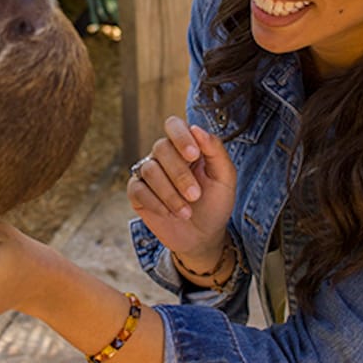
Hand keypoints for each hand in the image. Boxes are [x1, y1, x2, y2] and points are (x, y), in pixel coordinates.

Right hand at [127, 117, 235, 259]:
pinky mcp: (137, 192)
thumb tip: (196, 128)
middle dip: (179, 174)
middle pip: (161, 148)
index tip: (193, 155)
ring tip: (186, 212)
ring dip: (170, 193)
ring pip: (149, 169)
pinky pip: (137, 189)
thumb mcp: (225, 178)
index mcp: (185, 145)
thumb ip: (215, 150)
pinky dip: (155, 203)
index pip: (174, 125)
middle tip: (195, 195)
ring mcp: (148, 172)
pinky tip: (169, 214)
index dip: (180, 136)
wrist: (203, 237)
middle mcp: (163, 155)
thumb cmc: (215, 203)